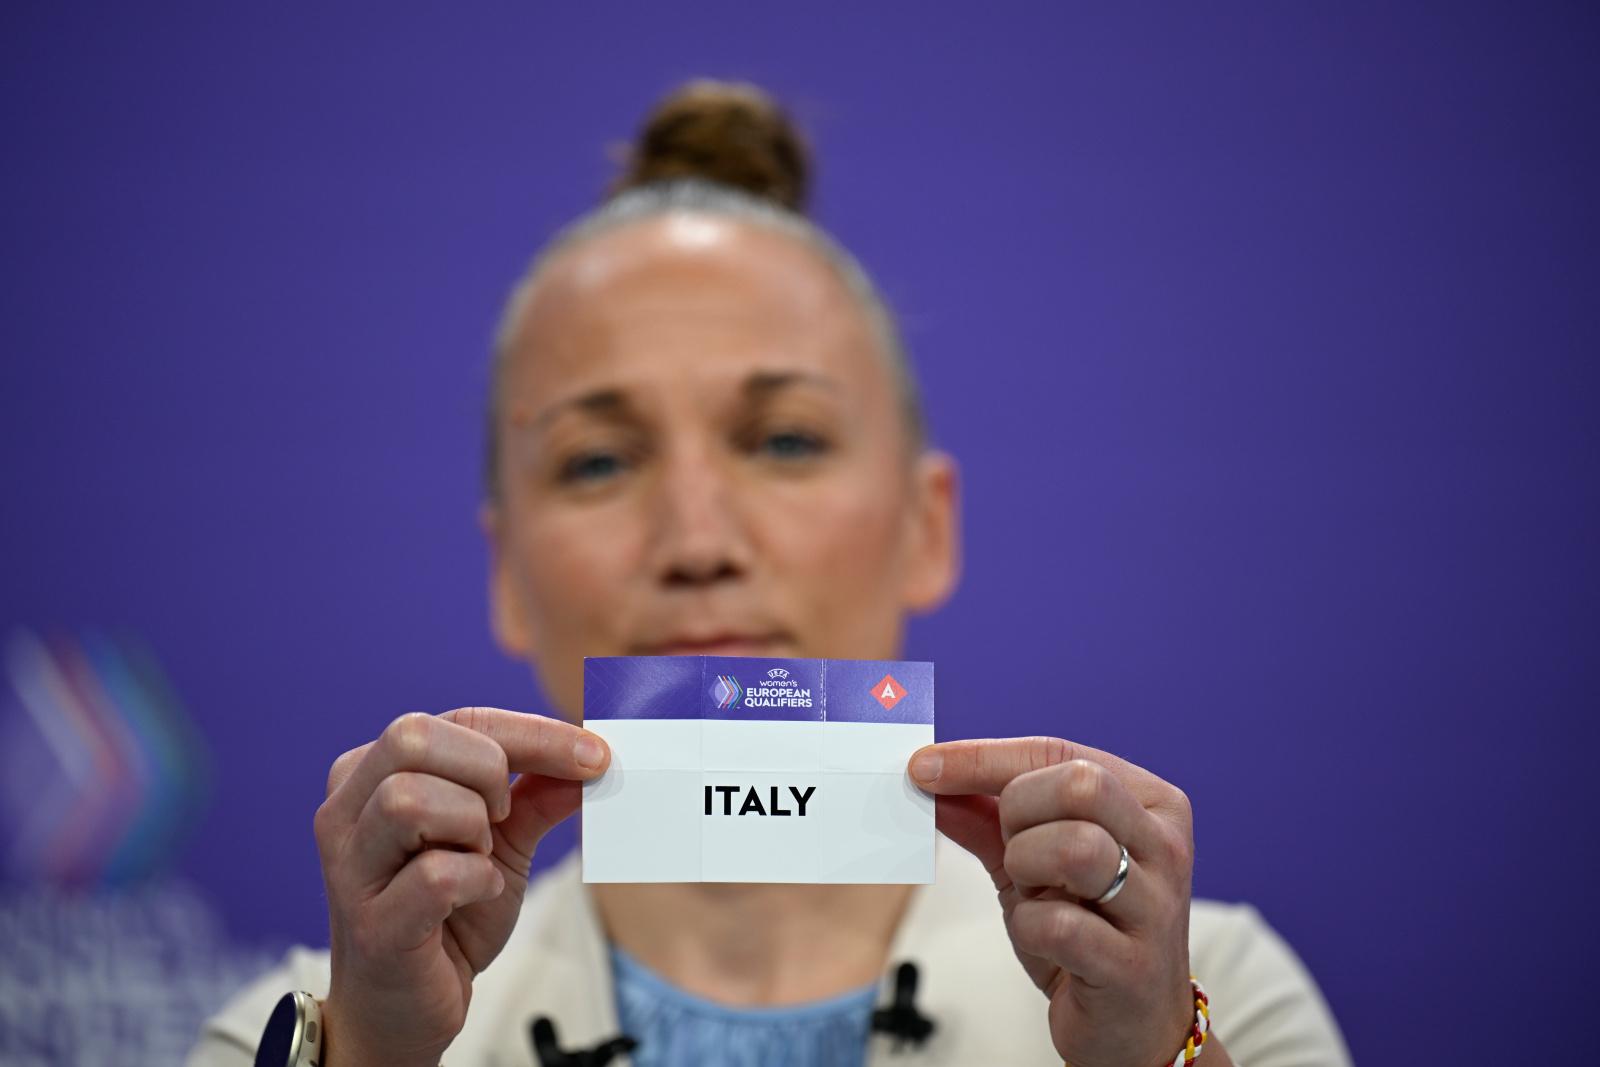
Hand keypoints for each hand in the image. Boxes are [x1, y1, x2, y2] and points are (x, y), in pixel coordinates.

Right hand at [313, 707, 609, 1066]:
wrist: (408, 1010)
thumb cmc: (447, 916)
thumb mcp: (501, 844)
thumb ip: (538, 796)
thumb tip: (590, 758)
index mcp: (373, 774)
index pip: (457, 720)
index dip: (532, 732)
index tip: (594, 754)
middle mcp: (347, 810)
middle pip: (414, 737)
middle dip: (485, 770)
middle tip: (504, 816)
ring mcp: (350, 867)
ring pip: (410, 799)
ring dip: (471, 827)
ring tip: (479, 858)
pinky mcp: (372, 924)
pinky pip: (435, 875)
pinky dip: (475, 880)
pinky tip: (478, 894)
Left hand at [910, 737, 1196, 1066]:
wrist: (1131, 1025)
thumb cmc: (1086, 930)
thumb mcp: (1035, 862)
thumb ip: (986, 817)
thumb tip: (928, 776)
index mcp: (1148, 803)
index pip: (1059, 752)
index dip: (983, 758)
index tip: (924, 766)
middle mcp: (1164, 846)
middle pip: (1079, 786)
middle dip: (1018, 813)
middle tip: (1013, 852)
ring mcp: (1156, 906)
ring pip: (1076, 847)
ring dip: (1027, 867)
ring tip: (1031, 892)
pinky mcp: (1133, 966)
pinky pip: (1059, 924)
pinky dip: (1031, 926)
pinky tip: (1043, 937)